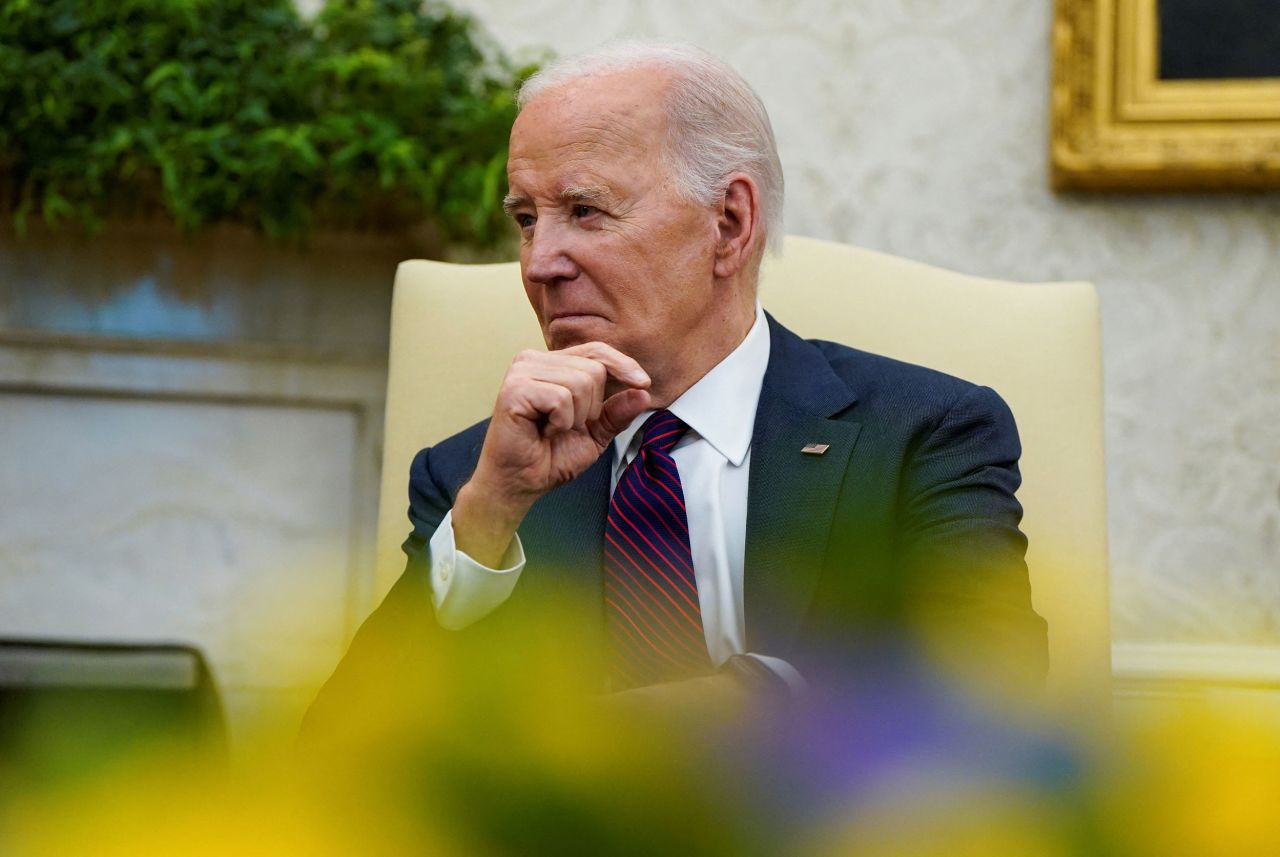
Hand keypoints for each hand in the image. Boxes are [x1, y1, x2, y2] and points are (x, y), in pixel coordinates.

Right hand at [452, 342, 651, 565]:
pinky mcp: (515, 388)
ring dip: (576, 417)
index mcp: (553, 364)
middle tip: (567, 426)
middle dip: (592, 407)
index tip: (643, 383)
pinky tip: (543, 431)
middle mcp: (535, 360)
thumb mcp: (595, 434)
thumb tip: (643, 392)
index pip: (596, 350)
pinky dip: (561, 422)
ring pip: (581, 382)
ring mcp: (522, 371)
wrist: (521, 483)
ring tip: (553, 429)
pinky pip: (562, 398)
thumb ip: (616, 412)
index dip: (623, 365)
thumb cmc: (550, 457)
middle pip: (594, 368)